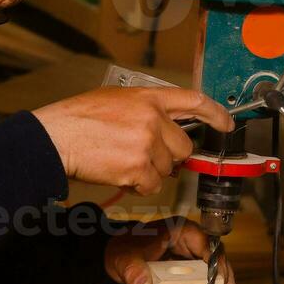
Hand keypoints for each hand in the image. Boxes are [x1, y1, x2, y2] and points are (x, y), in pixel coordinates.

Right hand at [32, 87, 232, 194]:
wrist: (56, 137)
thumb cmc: (78, 119)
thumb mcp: (115, 99)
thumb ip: (145, 108)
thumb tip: (166, 125)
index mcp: (148, 98)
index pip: (194, 101)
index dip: (215, 114)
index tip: (226, 124)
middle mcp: (152, 118)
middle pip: (183, 146)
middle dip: (169, 156)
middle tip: (145, 156)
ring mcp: (147, 143)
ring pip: (167, 169)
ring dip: (149, 172)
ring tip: (122, 161)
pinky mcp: (138, 167)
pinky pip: (152, 185)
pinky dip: (138, 185)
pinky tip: (119, 173)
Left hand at [105, 217, 240, 283]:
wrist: (117, 254)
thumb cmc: (123, 249)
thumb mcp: (125, 258)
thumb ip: (133, 270)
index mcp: (180, 229)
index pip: (207, 244)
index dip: (217, 263)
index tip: (221, 283)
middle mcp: (190, 239)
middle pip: (217, 258)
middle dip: (226, 280)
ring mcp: (191, 252)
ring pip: (215, 268)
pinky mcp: (189, 266)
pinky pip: (205, 277)